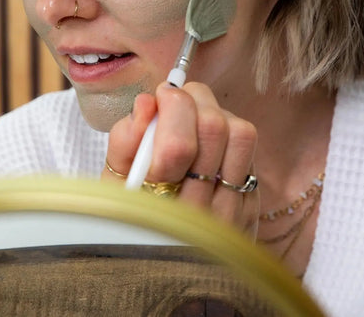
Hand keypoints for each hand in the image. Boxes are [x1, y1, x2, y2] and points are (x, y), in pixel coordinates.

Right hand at [102, 81, 258, 238]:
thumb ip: (124, 142)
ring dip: (215, 113)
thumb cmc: (133, 220)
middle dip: (192, 99)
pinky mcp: (251, 204)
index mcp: (160, 210)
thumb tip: (147, 102)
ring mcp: (234, 210)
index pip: (178, 147)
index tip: (159, 96)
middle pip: (214, 128)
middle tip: (174, 100)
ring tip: (193, 118)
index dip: (171, 107)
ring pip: (241, 133)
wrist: (168, 268)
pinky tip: (208, 142)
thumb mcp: (112, 188)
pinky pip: (250, 151)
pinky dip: (228, 132)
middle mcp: (203, 214)